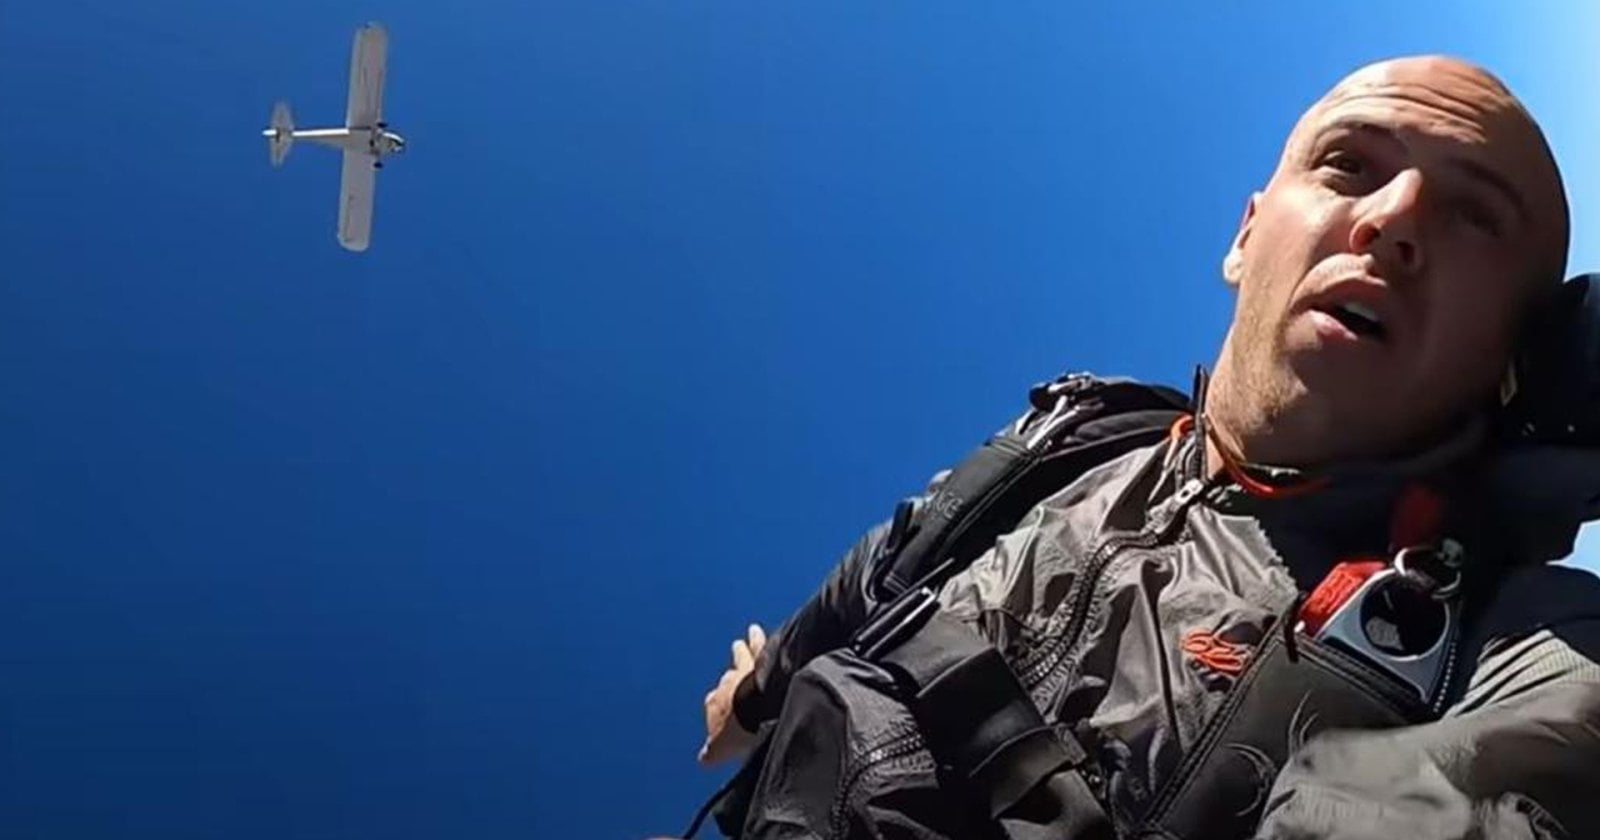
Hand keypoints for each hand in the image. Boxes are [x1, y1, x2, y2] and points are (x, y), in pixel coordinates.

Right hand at [698, 623, 765, 765]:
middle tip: (731, 671)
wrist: (756, 711)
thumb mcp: (721, 749)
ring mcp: (744, 671)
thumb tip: (704, 760)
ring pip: (740, 658)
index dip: (719, 708)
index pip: (714, 705)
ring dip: (740, 650)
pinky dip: (757, 639)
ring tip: (741, 641)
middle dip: (731, 677)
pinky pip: (758, 647)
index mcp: (714, 705)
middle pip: (728, 679)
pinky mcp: (760, 661)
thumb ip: (713, 753)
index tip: (723, 711)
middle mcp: (726, 684)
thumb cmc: (739, 731)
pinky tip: (756, 630)